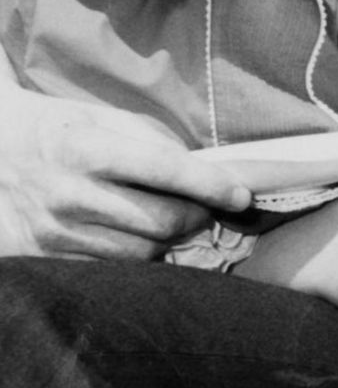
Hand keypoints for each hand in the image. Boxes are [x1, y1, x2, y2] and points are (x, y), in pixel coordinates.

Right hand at [0, 87, 249, 260]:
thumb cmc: (60, 130)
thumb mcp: (102, 118)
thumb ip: (154, 143)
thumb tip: (208, 173)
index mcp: (86, 148)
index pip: (164, 171)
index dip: (210, 186)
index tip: (242, 196)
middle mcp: (68, 194)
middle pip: (161, 222)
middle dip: (198, 218)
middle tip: (210, 210)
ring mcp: (55, 231)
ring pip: (143, 253)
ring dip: (171, 241)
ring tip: (173, 222)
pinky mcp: (46, 258)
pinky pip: (114, 269)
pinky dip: (138, 257)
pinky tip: (139, 237)